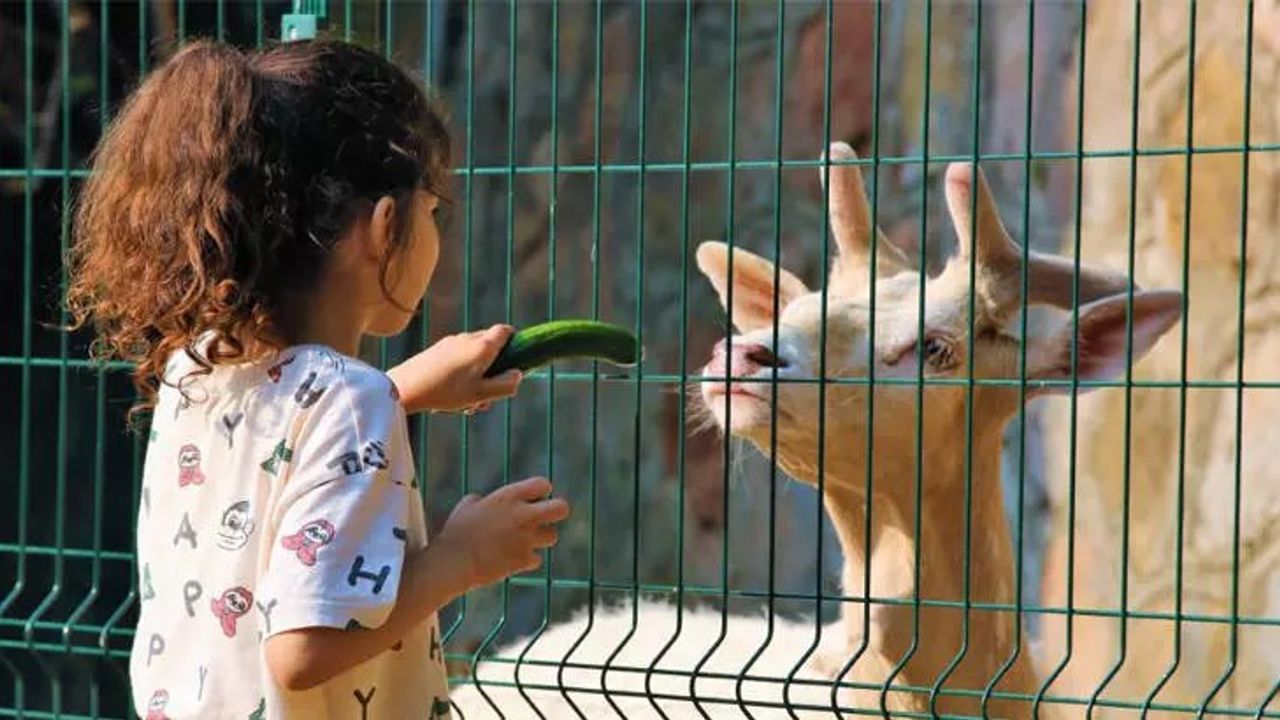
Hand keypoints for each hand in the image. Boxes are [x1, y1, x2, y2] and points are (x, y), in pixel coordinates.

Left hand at [386, 324, 523, 413]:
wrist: (404, 387)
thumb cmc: (445, 392)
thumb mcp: (481, 394)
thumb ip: (505, 385)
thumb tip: (518, 374)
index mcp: (483, 346)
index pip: (506, 331)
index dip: (515, 343)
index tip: (515, 362)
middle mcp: (468, 338)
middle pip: (491, 345)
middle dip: (495, 368)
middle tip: (489, 394)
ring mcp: (451, 342)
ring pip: (474, 355)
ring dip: (478, 375)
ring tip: (468, 402)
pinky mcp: (438, 350)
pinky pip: (459, 358)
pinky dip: (463, 373)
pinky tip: (453, 396)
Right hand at [435, 477, 569, 588]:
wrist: (453, 562)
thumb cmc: (456, 532)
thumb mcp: (468, 505)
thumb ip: (486, 500)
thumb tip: (487, 502)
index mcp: (510, 496)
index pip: (543, 485)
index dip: (540, 492)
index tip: (531, 500)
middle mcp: (524, 515)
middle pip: (562, 508)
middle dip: (557, 512)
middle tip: (544, 518)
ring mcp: (527, 538)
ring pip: (553, 536)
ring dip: (540, 538)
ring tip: (522, 541)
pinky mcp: (524, 560)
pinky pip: (536, 559)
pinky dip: (526, 560)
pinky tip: (510, 560)